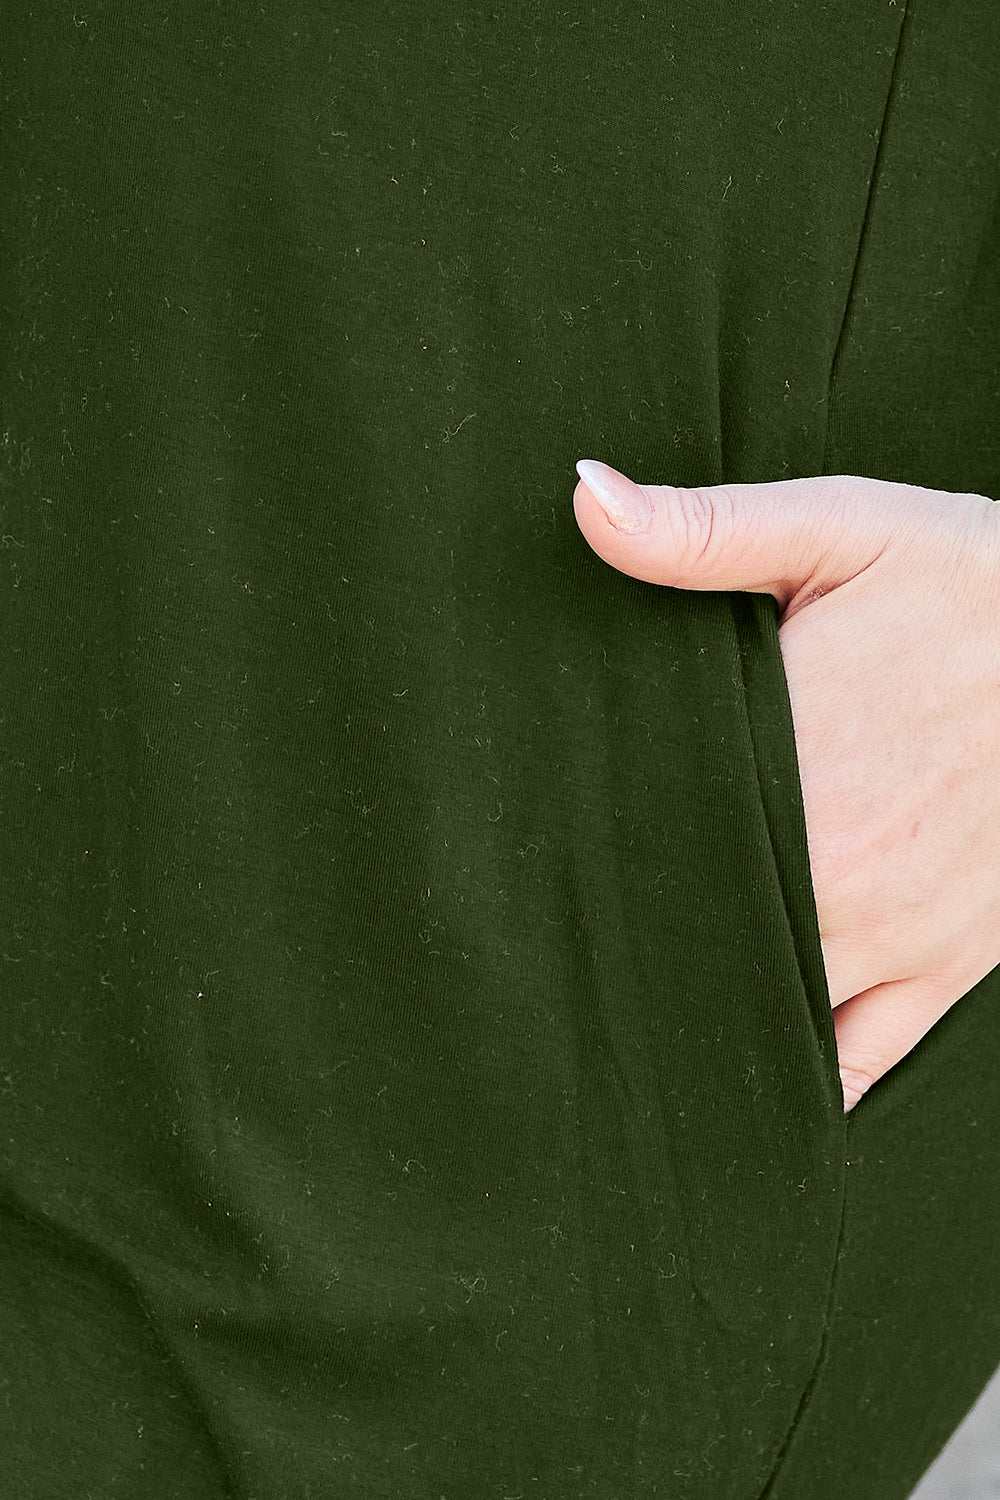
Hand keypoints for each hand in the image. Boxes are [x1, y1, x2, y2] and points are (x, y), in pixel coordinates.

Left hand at [572, 458, 999, 1111]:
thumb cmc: (975, 582)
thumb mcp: (844, 529)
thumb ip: (706, 530)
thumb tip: (582, 496)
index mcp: (792, 764)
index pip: (643, 843)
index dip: (564, 871)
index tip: (501, 881)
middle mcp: (836, 870)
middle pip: (686, 937)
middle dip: (607, 949)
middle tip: (524, 960)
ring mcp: (894, 934)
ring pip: (756, 1008)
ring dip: (680, 1015)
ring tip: (595, 1034)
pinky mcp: (946, 966)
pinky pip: (860, 1056)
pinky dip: (794, 1081)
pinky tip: (726, 1096)